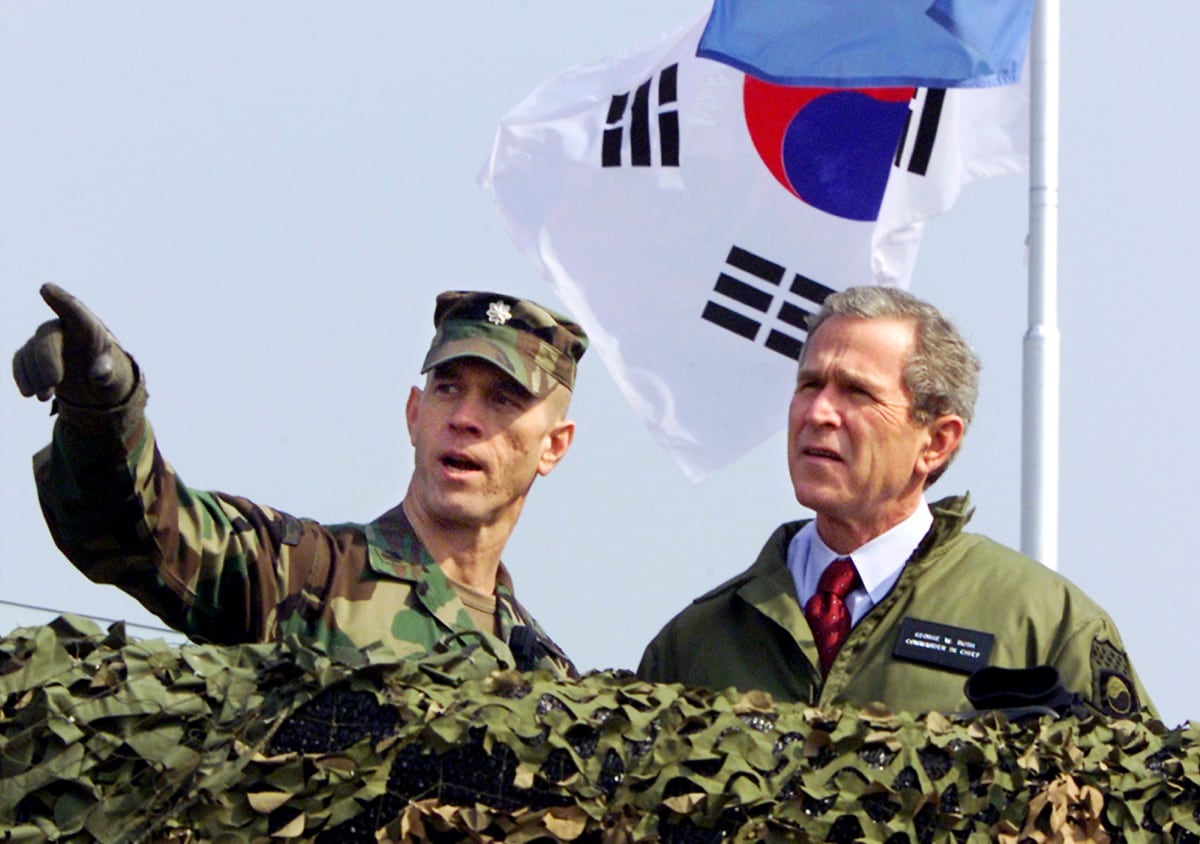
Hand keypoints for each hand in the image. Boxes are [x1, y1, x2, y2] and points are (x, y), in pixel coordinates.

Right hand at [12, 284, 134, 405]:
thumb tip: (99, 373)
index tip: (45, 288)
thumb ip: (107, 371)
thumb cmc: (104, 368)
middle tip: (52, 386)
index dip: (59, 298)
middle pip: (47, 337)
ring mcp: (44, 340)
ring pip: (30, 352)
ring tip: (44, 398)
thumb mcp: (112, 374)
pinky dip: (22, 377)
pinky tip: (28, 393)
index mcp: (86, 326)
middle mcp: (61, 327)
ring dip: (35, 376)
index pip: (73, 309)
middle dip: (47, 362)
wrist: (90, 377)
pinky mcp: (31, 354)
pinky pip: (20, 361)